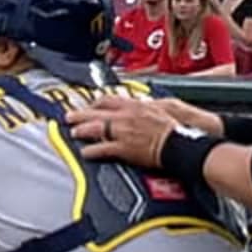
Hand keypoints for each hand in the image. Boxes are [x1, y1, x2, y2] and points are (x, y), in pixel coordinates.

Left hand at [66, 92, 199, 166]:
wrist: (181, 144)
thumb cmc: (176, 128)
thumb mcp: (164, 107)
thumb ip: (148, 105)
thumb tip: (143, 103)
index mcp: (136, 106)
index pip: (110, 99)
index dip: (96, 102)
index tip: (90, 104)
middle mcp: (126, 116)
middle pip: (97, 112)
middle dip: (81, 114)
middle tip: (70, 116)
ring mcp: (123, 132)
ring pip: (95, 128)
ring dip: (82, 130)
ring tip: (74, 132)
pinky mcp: (123, 148)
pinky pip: (102, 149)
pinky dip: (91, 151)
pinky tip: (85, 152)